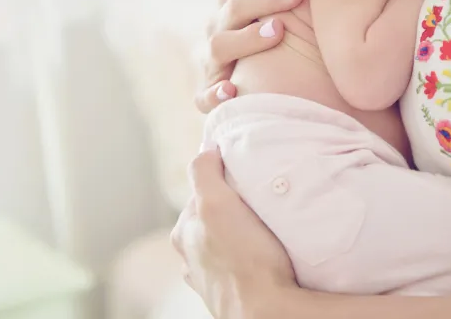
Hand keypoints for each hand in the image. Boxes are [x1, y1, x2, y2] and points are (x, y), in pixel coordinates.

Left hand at [172, 149, 296, 318]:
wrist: (266, 310)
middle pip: (213, 217)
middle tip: (259, 201)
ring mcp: (211, 278)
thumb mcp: (215, 203)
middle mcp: (191, 257)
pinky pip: (240, 264)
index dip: (223, 180)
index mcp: (183, 233)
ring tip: (264, 229)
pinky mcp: (232, 292)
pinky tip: (262, 254)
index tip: (245, 177)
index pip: (201, 192)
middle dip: (232, 207)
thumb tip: (206, 148)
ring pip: (226, 242)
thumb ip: (204, 171)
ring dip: (240, 233)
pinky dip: (248, 256)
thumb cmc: (243, 258)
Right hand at [196, 0, 309, 112]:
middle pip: (236, 5)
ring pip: (220, 45)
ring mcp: (214, 61)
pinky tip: (233, 91)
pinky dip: (215, 94)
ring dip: (247, 38)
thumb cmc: (274, 34)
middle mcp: (221, 26)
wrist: (263, 90)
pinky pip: (205, 97)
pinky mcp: (210, 96)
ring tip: (277, 32)